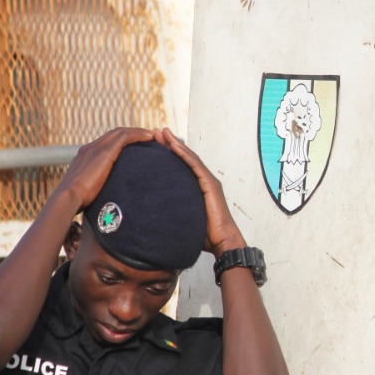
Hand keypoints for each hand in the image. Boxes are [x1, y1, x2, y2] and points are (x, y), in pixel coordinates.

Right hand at [54, 127, 154, 211]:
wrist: (68, 198)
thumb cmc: (77, 201)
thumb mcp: (86, 192)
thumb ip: (94, 189)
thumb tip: (102, 200)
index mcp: (85, 157)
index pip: (106, 143)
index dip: (122, 141)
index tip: (135, 145)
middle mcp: (89, 148)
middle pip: (114, 134)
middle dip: (132, 133)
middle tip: (148, 136)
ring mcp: (95, 148)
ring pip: (120, 132)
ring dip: (137, 132)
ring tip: (152, 135)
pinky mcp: (103, 152)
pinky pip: (124, 137)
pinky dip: (137, 135)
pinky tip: (149, 138)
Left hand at [156, 128, 247, 256]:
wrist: (222, 242)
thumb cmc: (204, 235)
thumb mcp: (183, 218)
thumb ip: (173, 211)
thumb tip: (151, 214)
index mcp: (197, 187)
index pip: (181, 166)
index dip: (169, 154)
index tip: (154, 144)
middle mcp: (204, 180)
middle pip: (185, 157)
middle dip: (170, 144)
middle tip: (155, 132)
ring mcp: (208, 180)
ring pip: (189, 157)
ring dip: (175, 144)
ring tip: (161, 133)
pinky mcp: (210, 184)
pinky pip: (195, 165)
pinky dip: (183, 153)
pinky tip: (172, 144)